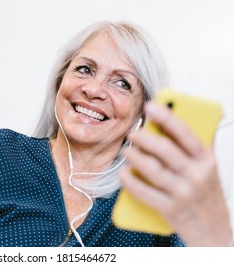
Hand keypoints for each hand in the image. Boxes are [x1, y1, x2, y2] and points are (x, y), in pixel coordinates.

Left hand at [119, 101, 232, 245]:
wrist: (213, 231)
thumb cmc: (207, 193)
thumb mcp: (210, 166)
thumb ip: (205, 141)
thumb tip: (209, 112)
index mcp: (206, 160)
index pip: (185, 133)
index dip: (167, 117)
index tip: (150, 106)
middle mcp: (196, 175)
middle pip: (164, 150)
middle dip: (144, 138)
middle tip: (132, 133)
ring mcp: (182, 193)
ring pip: (151, 169)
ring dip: (134, 157)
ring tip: (126, 151)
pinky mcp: (169, 209)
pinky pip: (143, 192)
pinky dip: (130, 181)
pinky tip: (123, 173)